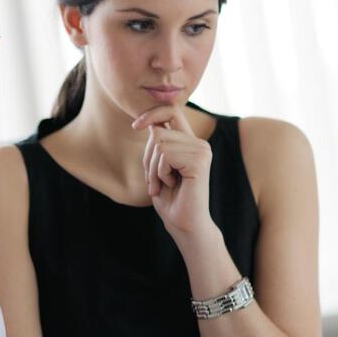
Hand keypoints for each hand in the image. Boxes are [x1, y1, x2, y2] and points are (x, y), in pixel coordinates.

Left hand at [132, 105, 213, 237]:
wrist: (184, 225)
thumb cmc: (171, 200)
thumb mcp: (158, 167)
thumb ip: (158, 145)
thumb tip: (151, 124)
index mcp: (190, 143)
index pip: (172, 110)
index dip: (151, 113)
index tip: (135, 126)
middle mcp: (199, 143)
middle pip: (158, 131)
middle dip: (147, 157)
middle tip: (155, 181)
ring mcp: (202, 150)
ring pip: (159, 143)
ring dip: (152, 169)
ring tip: (163, 185)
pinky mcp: (199, 160)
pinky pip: (164, 156)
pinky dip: (159, 173)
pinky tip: (172, 185)